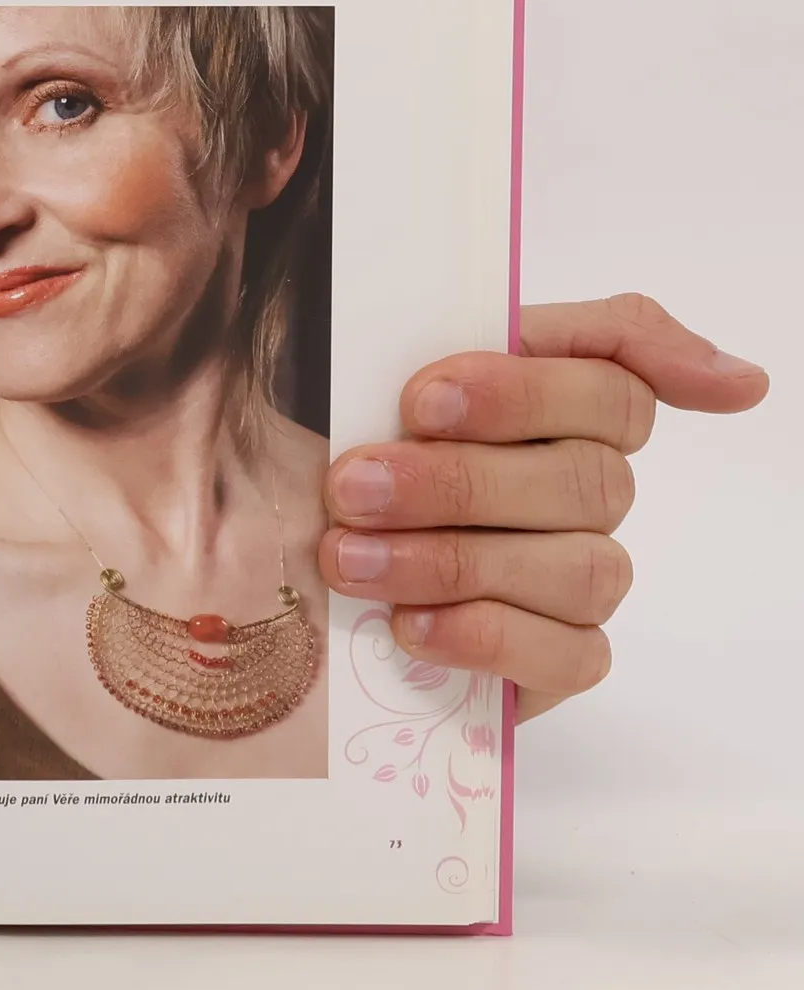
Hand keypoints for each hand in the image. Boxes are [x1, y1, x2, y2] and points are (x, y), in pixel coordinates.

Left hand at [317, 294, 767, 721]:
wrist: (250, 541)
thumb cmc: (325, 440)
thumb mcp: (385, 354)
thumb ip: (524, 329)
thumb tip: (740, 381)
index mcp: (558, 404)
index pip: (612, 389)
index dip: (519, 395)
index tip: (419, 401)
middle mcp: (583, 491)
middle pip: (590, 483)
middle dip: (456, 483)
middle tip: (351, 487)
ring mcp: (576, 577)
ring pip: (582, 571)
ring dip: (451, 561)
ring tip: (350, 558)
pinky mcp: (554, 660)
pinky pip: (570, 656)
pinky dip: (484, 637)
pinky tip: (408, 624)